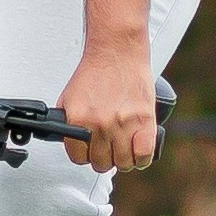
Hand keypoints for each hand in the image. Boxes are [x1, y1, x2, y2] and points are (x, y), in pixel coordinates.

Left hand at [58, 33, 162, 173]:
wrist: (116, 52)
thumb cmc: (96, 72)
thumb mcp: (70, 99)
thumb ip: (70, 125)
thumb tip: (75, 146)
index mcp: (79, 119)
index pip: (78, 158)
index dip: (84, 155)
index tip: (89, 150)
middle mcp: (100, 124)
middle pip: (101, 163)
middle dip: (104, 157)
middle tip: (108, 147)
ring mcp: (123, 124)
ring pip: (123, 163)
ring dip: (123, 159)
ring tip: (123, 147)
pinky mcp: (144, 121)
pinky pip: (143, 155)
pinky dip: (141, 157)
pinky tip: (137, 149)